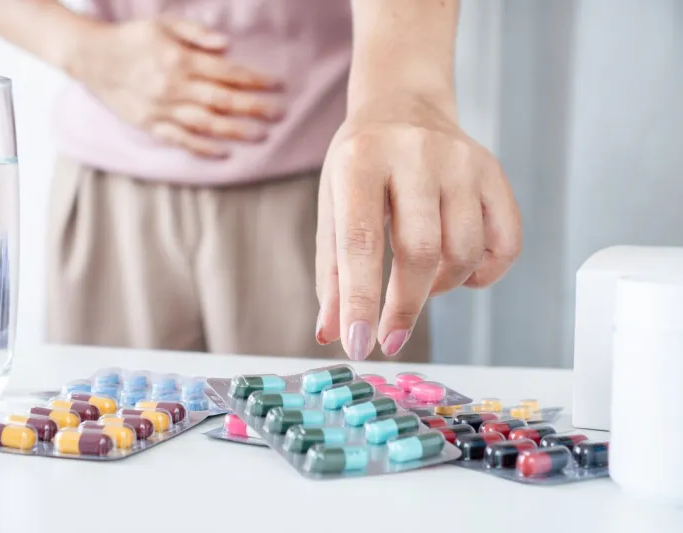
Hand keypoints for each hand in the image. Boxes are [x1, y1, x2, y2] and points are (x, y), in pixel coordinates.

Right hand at [71, 17, 284, 157]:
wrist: (92, 58)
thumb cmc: (132, 38)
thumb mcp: (164, 24)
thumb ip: (195, 33)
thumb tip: (226, 44)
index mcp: (180, 60)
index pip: (227, 72)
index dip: (254, 80)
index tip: (276, 85)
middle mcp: (174, 87)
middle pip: (223, 100)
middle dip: (254, 107)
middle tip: (278, 113)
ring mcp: (162, 109)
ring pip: (206, 123)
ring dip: (235, 130)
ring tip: (260, 135)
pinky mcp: (151, 124)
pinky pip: (181, 139)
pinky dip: (203, 147)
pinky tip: (224, 152)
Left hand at [315, 98, 520, 359]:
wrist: (404, 107)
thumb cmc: (361, 165)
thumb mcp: (332, 207)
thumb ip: (332, 272)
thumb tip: (331, 333)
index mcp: (361, 160)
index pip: (362, 241)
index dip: (361, 300)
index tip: (360, 345)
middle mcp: (415, 154)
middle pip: (421, 251)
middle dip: (406, 306)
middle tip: (391, 336)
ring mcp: (462, 161)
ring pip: (464, 252)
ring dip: (441, 288)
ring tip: (421, 283)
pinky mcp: (494, 172)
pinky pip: (505, 244)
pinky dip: (484, 274)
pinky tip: (459, 271)